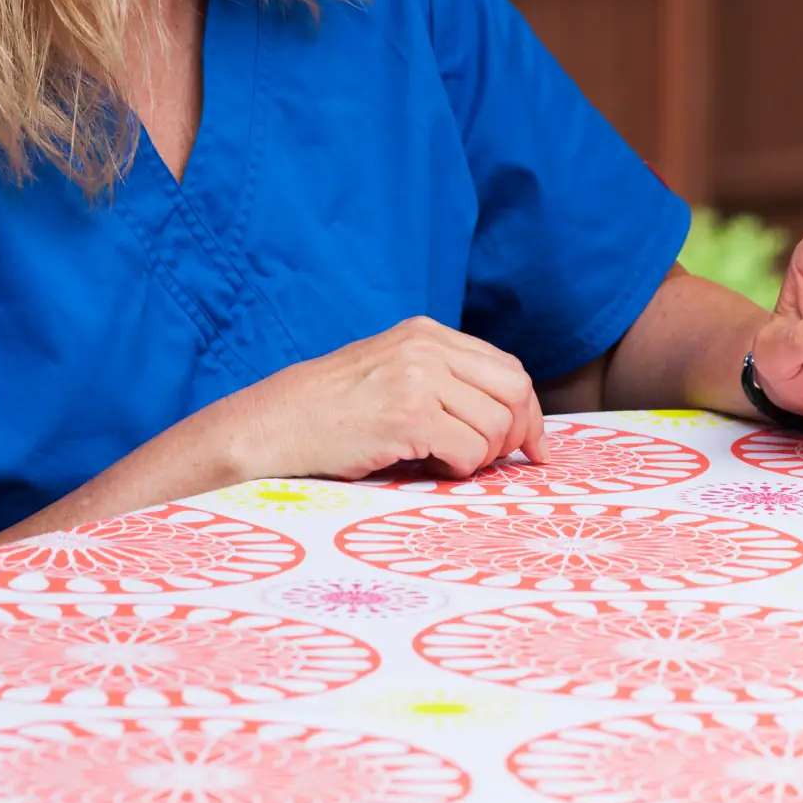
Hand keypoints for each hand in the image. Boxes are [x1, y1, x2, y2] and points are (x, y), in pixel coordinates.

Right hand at [212, 316, 545, 481]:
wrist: (270, 425)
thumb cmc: (329, 411)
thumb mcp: (391, 370)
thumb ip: (442, 378)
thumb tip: (506, 416)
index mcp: (428, 334)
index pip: (508, 367)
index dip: (528, 410)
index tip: (532, 444)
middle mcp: (428, 348)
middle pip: (514, 391)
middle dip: (519, 433)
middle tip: (500, 461)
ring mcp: (418, 379)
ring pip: (496, 425)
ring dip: (481, 456)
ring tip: (445, 462)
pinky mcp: (406, 416)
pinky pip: (468, 449)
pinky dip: (460, 468)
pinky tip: (430, 468)